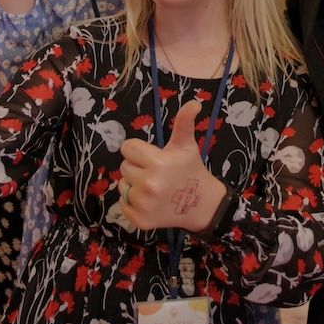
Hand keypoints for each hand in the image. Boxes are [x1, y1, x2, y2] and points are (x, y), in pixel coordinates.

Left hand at [119, 100, 224, 232]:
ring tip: (153, 187)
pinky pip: (123, 205)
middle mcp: (148, 184)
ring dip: (134, 185)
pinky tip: (150, 201)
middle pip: (124, 167)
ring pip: (122, 186)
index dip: (140, 151)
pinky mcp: (140, 221)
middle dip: (138, 167)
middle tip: (156, 172)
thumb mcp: (186, 144)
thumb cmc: (190, 169)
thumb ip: (184, 122)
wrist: (201, 204)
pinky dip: (132, 204)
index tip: (153, 157)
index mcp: (157, 163)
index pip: (127, 148)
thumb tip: (194, 102)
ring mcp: (143, 205)